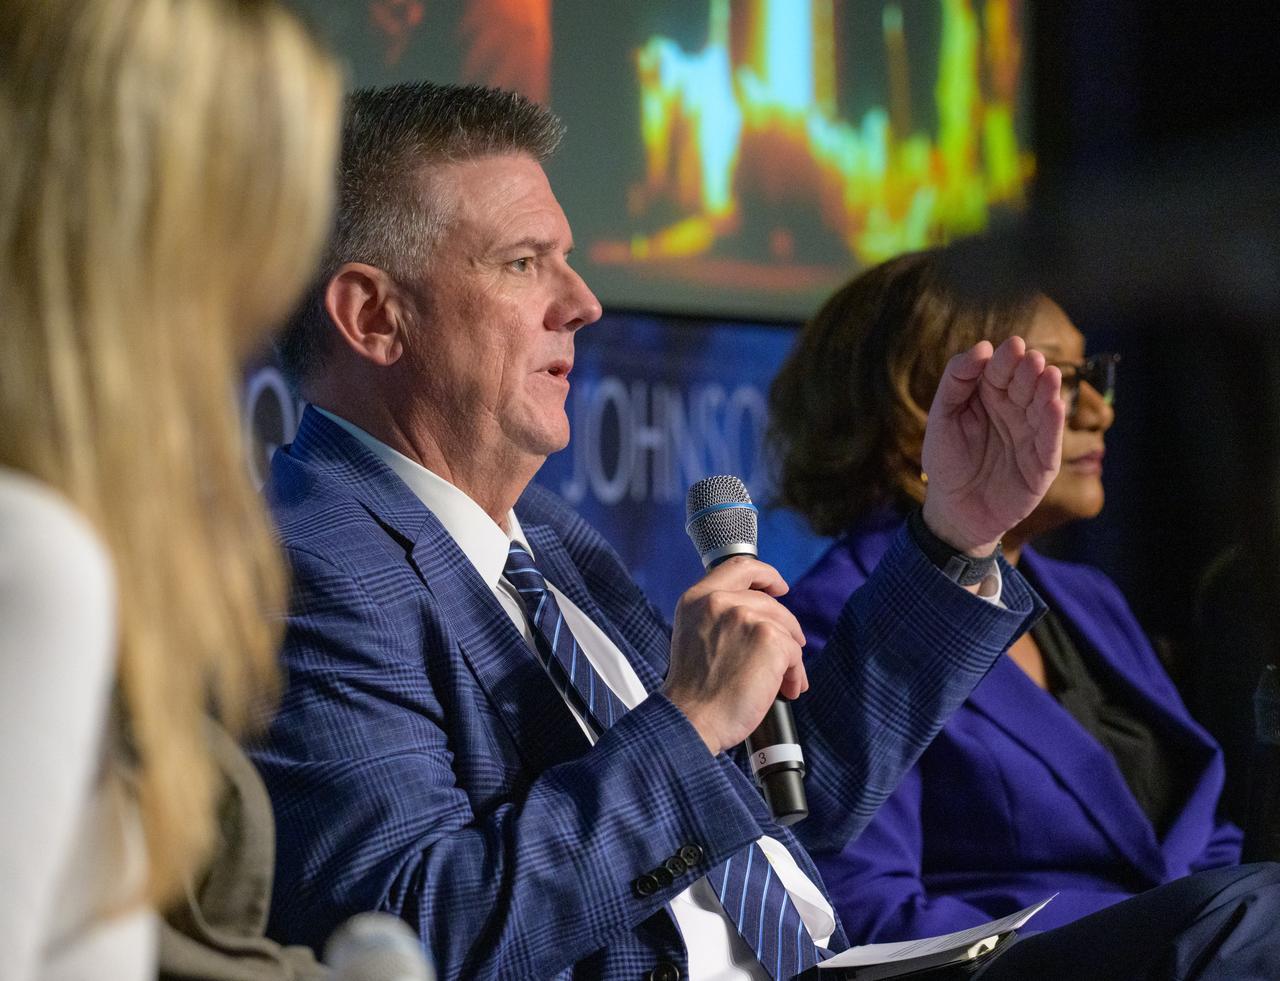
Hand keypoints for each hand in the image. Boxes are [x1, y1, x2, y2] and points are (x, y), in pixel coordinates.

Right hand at [663, 557, 807, 755]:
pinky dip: (793, 674)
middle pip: (770, 603)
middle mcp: (719, 601)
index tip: (779, 587)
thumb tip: (762, 614)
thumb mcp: (694, 636)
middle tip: (786, 658)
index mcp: (698, 599)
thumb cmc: (694, 690)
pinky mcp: (769, 638)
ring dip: (789, 659)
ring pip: (785, 629)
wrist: (692, 719)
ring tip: (782, 683)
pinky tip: (784, 691)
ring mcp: (745, 616)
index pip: (740, 567)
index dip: (766, 575)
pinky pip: (795, 653)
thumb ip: (719, 616)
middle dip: (784, 631)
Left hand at [921, 336, 1064, 554]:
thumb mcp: (942, 417)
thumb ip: (956, 382)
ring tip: (1048, 374)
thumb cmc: (947, 461)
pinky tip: (1055, 406)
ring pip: (1043, 408)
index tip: (1011, 345)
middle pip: (1024, 385)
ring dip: (1047, 391)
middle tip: (1031, 359)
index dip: (1006, 359)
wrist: (954, 511)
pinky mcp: (1042, 464)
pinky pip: (1050, 441)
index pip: (1000, 371)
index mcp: (990, 396)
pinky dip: (1053, 424)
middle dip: (1028, 371)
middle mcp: (1015, 411)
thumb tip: (981, 347)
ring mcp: (1031, 436)